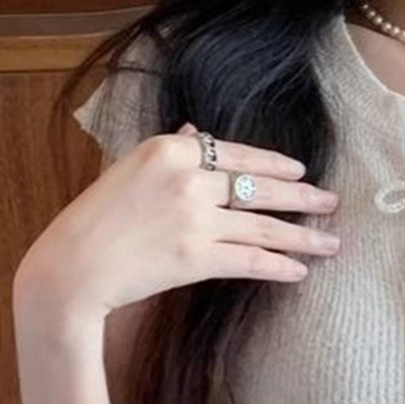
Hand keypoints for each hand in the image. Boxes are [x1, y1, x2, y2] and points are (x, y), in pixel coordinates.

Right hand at [13, 122, 341, 321]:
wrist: (72, 266)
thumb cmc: (96, 218)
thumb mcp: (129, 169)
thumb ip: (172, 149)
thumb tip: (198, 132)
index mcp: (171, 150)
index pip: (238, 154)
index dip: (275, 165)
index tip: (301, 172)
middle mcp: (189, 180)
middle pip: (261, 188)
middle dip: (303, 198)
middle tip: (332, 202)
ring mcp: (196, 220)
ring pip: (265, 227)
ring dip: (304, 237)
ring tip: (331, 242)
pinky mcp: (198, 259)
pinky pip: (253, 261)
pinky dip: (281, 267)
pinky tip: (301, 271)